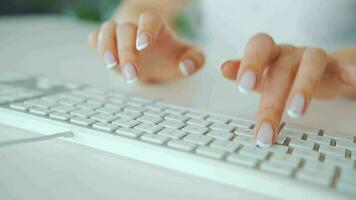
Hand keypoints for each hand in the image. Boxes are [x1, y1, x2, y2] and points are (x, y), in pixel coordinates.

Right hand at [88, 11, 204, 82]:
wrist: (152, 53)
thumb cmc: (169, 55)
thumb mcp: (187, 57)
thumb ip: (194, 60)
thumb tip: (186, 66)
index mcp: (156, 27)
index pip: (149, 20)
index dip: (145, 30)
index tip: (144, 45)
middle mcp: (135, 28)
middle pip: (125, 29)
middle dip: (126, 51)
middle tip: (132, 74)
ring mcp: (119, 35)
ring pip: (107, 30)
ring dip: (107, 47)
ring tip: (111, 65)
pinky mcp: (107, 44)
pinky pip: (96, 38)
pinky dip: (96, 44)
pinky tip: (99, 54)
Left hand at [221, 33, 355, 146]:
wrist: (315, 70)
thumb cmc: (281, 74)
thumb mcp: (261, 74)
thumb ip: (243, 71)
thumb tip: (223, 68)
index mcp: (269, 53)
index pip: (258, 48)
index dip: (251, 63)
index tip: (243, 87)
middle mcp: (290, 53)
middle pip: (280, 70)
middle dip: (271, 101)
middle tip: (264, 128)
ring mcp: (312, 58)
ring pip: (310, 65)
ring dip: (303, 87)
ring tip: (296, 112)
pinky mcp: (334, 68)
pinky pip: (341, 66)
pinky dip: (348, 72)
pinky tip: (352, 79)